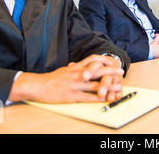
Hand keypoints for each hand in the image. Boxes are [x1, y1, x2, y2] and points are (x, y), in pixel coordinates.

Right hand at [8, 54, 123, 103]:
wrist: (37, 85)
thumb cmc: (50, 78)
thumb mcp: (63, 70)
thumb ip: (71, 67)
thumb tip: (75, 64)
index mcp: (76, 67)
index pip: (92, 59)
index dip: (104, 59)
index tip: (111, 60)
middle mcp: (77, 74)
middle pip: (98, 70)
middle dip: (111, 70)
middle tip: (121, 71)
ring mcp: (75, 84)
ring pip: (96, 84)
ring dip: (109, 86)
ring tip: (118, 86)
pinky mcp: (71, 95)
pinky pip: (87, 97)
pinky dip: (97, 98)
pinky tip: (105, 99)